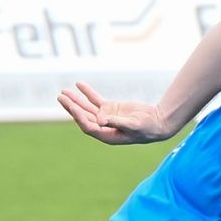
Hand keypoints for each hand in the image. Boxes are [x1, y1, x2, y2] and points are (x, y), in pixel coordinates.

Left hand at [58, 82, 177, 144]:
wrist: (158, 122)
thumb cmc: (148, 128)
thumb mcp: (134, 125)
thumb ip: (117, 122)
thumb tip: (100, 120)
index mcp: (107, 135)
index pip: (88, 126)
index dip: (79, 117)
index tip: (73, 107)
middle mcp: (103, 127)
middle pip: (83, 116)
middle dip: (72, 107)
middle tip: (61, 96)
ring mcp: (106, 117)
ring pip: (86, 108)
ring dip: (76, 100)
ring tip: (63, 91)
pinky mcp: (110, 109)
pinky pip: (95, 100)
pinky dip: (87, 93)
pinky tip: (79, 85)